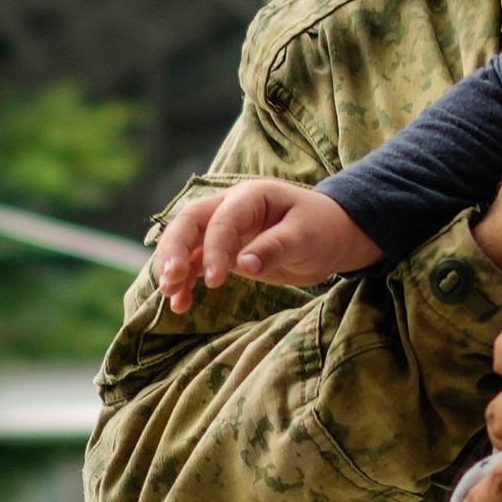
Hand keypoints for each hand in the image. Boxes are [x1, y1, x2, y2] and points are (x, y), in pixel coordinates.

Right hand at [153, 180, 381, 314]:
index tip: (215, 281)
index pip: (222, 220)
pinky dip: (186, 282)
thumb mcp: (306, 236)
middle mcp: (230, 208)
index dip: (214, 249)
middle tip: (170, 279)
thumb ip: (275, 248)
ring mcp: (224, 229)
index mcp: (251, 197)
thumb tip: (244, 265)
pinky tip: (180, 304)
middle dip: (175, 250)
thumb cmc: (322, 229)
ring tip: (170, 295)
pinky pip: (196, 263)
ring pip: (187, 243)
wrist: (331, 236)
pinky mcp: (224, 251)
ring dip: (174, 267)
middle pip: (189, 222)